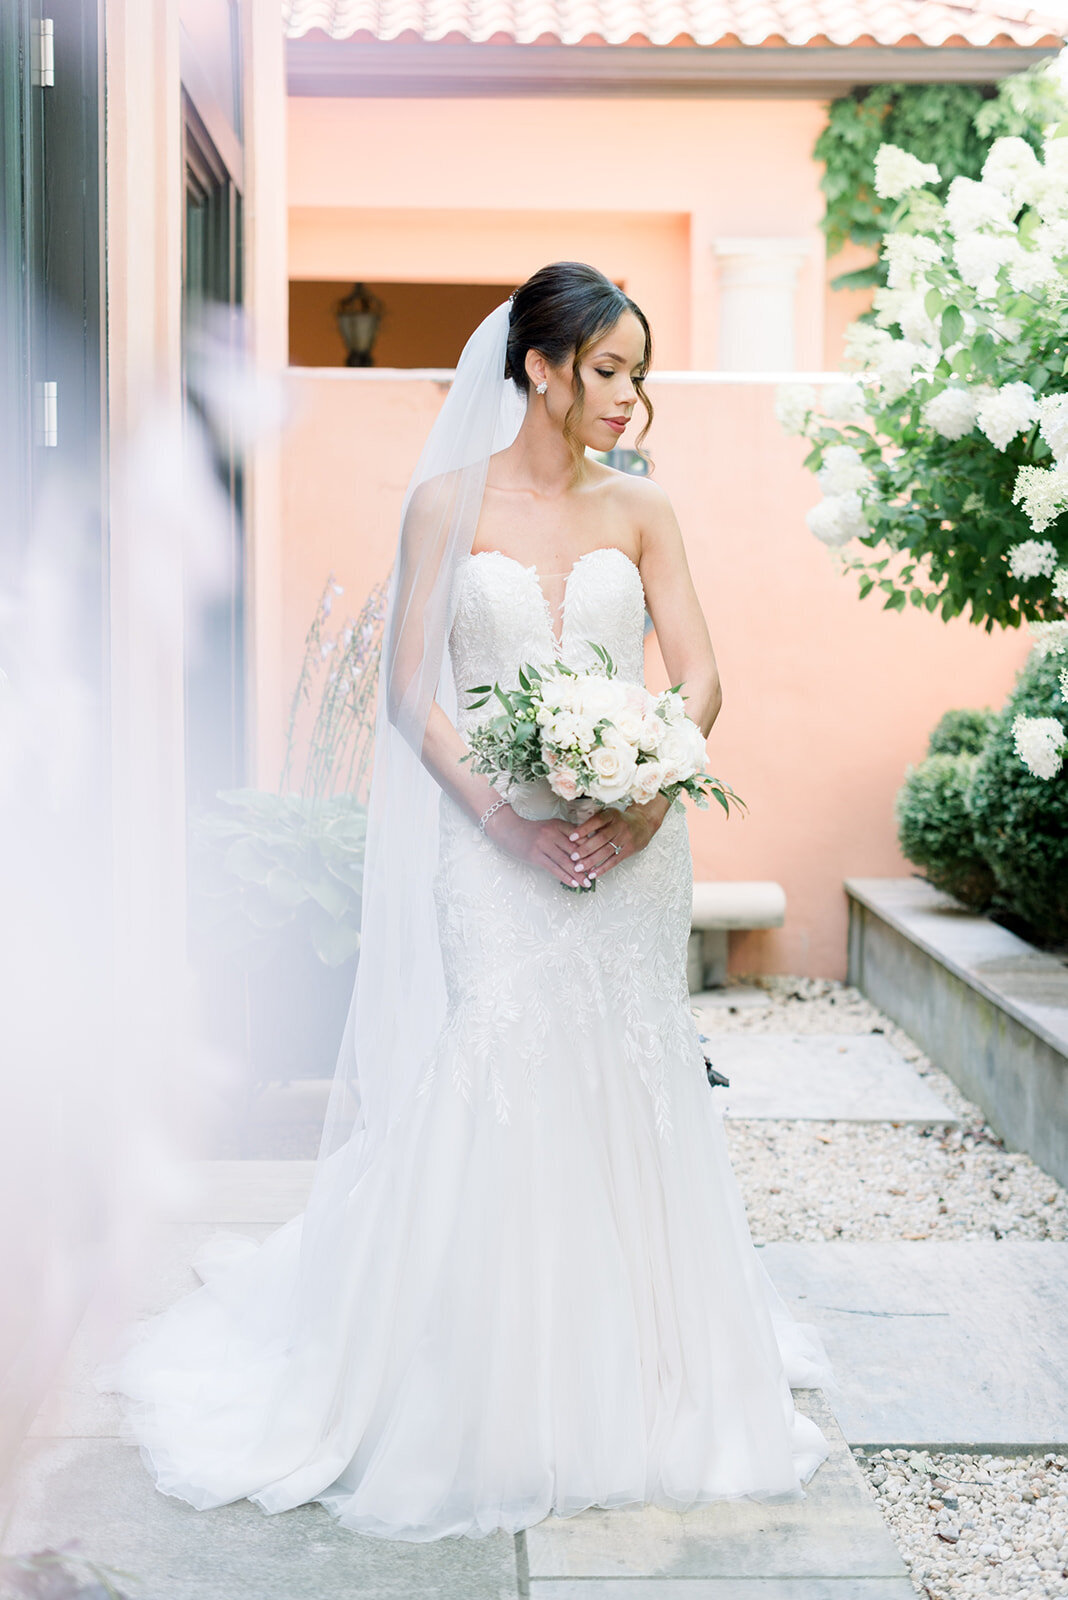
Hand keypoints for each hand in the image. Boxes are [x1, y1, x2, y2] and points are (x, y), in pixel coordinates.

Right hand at [484, 804, 598, 887]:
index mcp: (558, 825)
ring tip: (587, 883)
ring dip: (578, 874)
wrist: (509, 830)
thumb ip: (565, 834)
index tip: (601, 859)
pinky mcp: (535, 855)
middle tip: (597, 874)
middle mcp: (552, 833)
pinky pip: (553, 868)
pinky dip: (565, 877)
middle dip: (587, 864)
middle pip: (575, 851)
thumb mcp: (550, 827)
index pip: (579, 838)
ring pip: (565, 862)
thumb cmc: (532, 831)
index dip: (591, 849)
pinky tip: (573, 884)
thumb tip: (584, 848)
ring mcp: (543, 844)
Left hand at [565, 793, 670, 881]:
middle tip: (573, 857)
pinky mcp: (629, 850)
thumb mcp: (609, 815)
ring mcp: (625, 838)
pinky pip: (614, 861)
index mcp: (612, 815)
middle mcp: (619, 826)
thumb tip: (575, 836)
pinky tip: (592, 874)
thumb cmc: (619, 820)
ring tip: (579, 868)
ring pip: (606, 851)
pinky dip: (602, 868)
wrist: (643, 824)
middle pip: (601, 838)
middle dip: (586, 849)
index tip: (571, 837)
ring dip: (591, 861)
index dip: (584, 829)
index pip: (597, 821)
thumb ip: (595, 823)